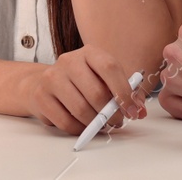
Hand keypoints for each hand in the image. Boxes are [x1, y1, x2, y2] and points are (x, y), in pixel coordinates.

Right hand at [19, 46, 145, 135]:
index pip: (109, 67)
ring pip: (80, 109)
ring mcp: (52, 77)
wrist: (44, 82)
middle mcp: (69, 61)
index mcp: (89, 53)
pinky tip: (82, 125)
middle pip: (95, 92)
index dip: (124, 91)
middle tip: (116, 122)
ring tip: (99, 124)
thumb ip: (126, 93)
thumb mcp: (105, 80)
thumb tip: (140, 110)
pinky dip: (78, 129)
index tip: (132, 110)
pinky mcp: (41, 96)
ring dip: (94, 123)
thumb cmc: (82, 82)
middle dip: (110, 113)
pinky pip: (65, 121)